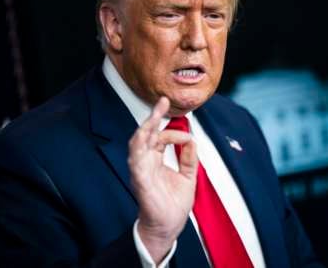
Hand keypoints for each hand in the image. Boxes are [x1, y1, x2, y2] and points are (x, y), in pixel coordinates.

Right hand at [128, 97, 198, 263]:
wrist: (168, 227)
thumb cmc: (173, 204)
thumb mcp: (188, 177)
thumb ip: (189, 159)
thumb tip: (192, 140)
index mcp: (155, 160)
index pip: (159, 138)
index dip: (173, 133)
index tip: (188, 136)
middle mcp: (146, 162)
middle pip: (145, 135)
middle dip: (152, 117)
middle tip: (162, 101)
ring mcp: (141, 171)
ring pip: (137, 144)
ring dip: (145, 128)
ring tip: (154, 115)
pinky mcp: (140, 181)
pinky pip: (136, 162)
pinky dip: (139, 148)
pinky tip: (145, 136)